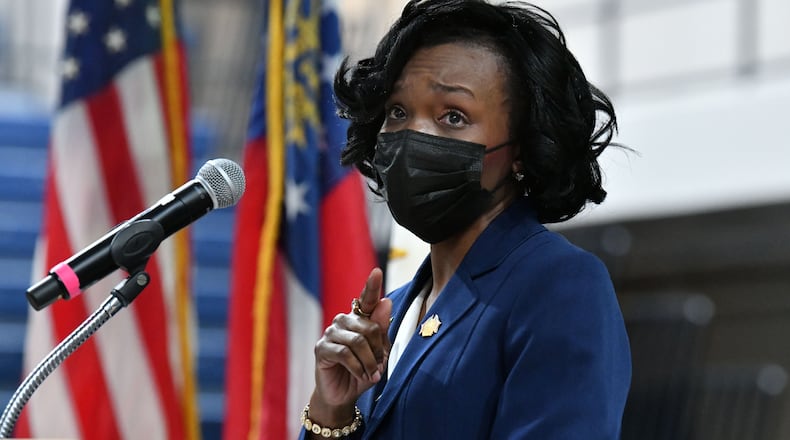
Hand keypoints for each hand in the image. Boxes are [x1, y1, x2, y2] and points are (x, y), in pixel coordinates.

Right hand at [309, 268, 391, 425]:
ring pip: (358, 341)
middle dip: (379, 350)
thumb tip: (385, 301)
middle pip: (369, 327)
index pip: (367, 299)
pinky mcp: (321, 348)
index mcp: (359, 318)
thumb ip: (381, 330)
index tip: (377, 272)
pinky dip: (358, 367)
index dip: (372, 286)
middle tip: (380, 366)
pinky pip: (345, 354)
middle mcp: (344, 320)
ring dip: (370, 361)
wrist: (344, 394)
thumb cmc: (362, 370)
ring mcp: (331, 332)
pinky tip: (362, 375)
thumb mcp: (379, 353)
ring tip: (371, 373)